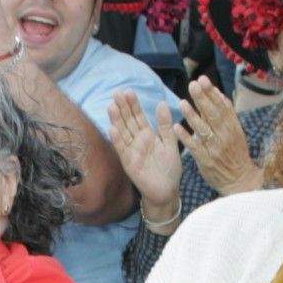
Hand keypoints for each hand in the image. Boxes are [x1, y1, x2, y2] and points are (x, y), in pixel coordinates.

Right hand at [108, 89, 182, 211]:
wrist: (167, 191)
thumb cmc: (169, 168)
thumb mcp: (170, 143)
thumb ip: (165, 125)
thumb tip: (162, 103)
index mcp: (148, 135)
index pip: (138, 116)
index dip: (133, 104)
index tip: (128, 91)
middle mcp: (137, 141)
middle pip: (128, 122)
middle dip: (122, 108)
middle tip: (116, 93)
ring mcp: (131, 151)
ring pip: (123, 133)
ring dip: (117, 120)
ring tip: (111, 107)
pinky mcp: (129, 163)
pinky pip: (123, 150)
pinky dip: (117, 140)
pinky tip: (112, 129)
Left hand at [179, 77, 257, 192]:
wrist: (240, 181)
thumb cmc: (235, 154)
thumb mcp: (236, 132)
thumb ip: (227, 114)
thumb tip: (219, 94)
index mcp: (233, 127)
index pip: (222, 106)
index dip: (212, 92)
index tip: (203, 79)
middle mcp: (225, 136)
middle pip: (213, 115)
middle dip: (202, 99)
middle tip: (193, 84)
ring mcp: (215, 149)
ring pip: (203, 130)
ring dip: (192, 116)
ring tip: (182, 103)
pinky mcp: (206, 160)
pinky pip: (195, 147)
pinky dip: (186, 137)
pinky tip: (176, 127)